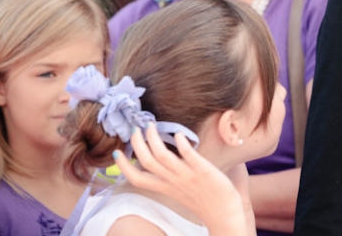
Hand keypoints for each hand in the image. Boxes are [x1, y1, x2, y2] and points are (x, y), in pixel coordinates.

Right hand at [114, 125, 249, 235]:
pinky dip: (181, 143)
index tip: (117, 152)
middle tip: (136, 129)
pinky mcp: (203, 171)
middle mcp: (173, 182)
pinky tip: (178, 134)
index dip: (124, 166)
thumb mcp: (180, 191)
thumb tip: (164, 159)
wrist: (224, 214)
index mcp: (165, 188)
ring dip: (154, 139)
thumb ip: (170, 177)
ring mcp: (187, 176)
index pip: (137, 179)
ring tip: (151, 126)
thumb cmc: (204, 201)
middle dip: (137, 144)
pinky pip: (188, 156)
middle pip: (146, 162)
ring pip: (162, 157)